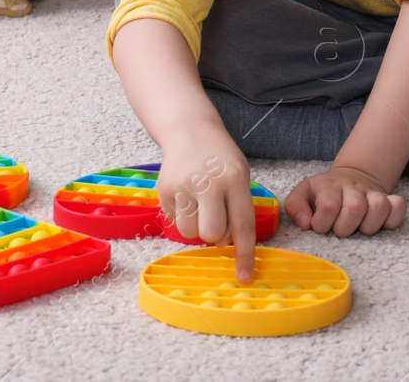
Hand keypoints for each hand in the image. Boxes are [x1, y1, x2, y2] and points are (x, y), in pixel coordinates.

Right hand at [157, 127, 257, 281]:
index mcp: (235, 178)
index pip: (242, 225)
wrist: (189, 131)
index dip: (244, 255)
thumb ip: (238, 208)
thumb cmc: (220, 159)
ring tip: (200, 206)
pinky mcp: (164, 189)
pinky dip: (183, 217)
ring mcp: (183, 185)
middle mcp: (208, 182)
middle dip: (216, 237)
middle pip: (212, 234)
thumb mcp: (240, 175)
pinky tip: (187, 196)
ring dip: (197, 228)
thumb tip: (228, 246)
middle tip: (217, 221)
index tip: (244, 277)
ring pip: (190, 233)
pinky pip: (175, 222)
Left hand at [282, 164, 406, 236]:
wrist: (349, 177)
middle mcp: (352, 187)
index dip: (323, 224)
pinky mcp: (390, 199)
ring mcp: (372, 192)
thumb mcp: (302, 194)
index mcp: (329, 186)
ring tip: (359, 229)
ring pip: (379, 207)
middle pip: (355, 209)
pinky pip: (399, 207)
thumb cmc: (323, 194)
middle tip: (340, 230)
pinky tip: (379, 224)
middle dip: (345, 228)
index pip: (329, 206)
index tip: (320, 227)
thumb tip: (306, 223)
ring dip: (368, 226)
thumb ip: (295, 206)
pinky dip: (392, 219)